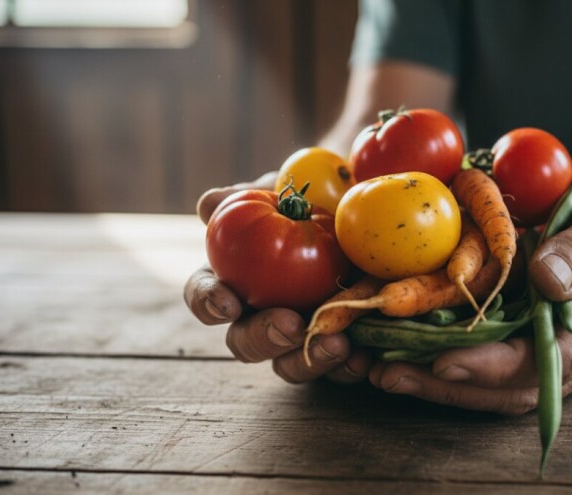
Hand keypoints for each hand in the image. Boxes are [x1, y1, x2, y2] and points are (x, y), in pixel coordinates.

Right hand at [184, 173, 371, 384]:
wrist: (364, 205)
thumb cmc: (310, 197)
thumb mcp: (283, 189)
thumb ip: (246, 196)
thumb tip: (208, 205)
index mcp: (233, 278)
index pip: (206, 294)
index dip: (209, 301)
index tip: (227, 302)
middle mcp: (260, 315)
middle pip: (245, 342)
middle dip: (264, 338)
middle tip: (291, 326)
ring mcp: (299, 336)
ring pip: (289, 365)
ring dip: (309, 360)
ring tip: (338, 344)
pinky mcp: (337, 346)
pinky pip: (338, 369)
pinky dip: (348, 367)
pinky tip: (365, 358)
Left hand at [369, 184, 571, 414]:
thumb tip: (546, 279)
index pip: (552, 360)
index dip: (498, 366)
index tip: (447, 362)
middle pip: (514, 386)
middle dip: (451, 384)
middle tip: (390, 373)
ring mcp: (554, 354)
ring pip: (496, 386)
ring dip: (439, 382)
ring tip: (382, 372)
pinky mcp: (531, 344)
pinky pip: (489, 364)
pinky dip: (445, 362)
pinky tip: (402, 353)